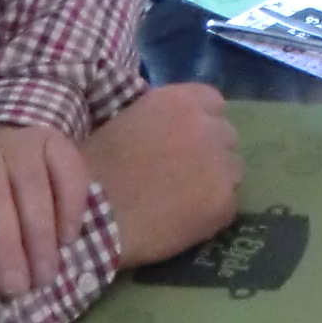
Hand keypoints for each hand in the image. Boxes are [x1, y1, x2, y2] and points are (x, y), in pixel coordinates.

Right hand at [86, 84, 239, 269]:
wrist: (89, 214)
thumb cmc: (93, 168)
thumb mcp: (125, 119)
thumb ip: (159, 117)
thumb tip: (173, 125)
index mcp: (180, 101)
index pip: (213, 102)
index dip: (200, 121)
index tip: (184, 139)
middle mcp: (207, 127)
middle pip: (226, 136)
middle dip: (210, 151)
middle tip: (184, 173)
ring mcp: (220, 166)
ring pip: (232, 171)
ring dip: (215, 181)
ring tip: (184, 199)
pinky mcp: (224, 203)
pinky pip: (228, 205)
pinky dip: (210, 213)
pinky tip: (183, 221)